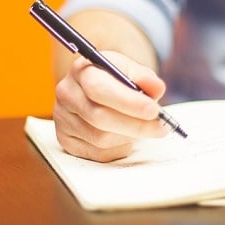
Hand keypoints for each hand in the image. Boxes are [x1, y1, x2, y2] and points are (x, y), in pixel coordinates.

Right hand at [53, 51, 170, 161]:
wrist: (96, 91)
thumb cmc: (115, 80)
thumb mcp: (130, 71)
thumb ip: (145, 77)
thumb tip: (156, 88)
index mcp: (81, 71)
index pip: (99, 89)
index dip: (128, 102)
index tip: (153, 110)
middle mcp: (67, 94)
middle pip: (99, 117)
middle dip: (136, 125)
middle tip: (161, 127)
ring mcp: (63, 119)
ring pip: (100, 139)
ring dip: (129, 137)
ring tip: (143, 128)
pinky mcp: (66, 141)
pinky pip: (98, 154)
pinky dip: (119, 148)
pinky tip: (126, 136)